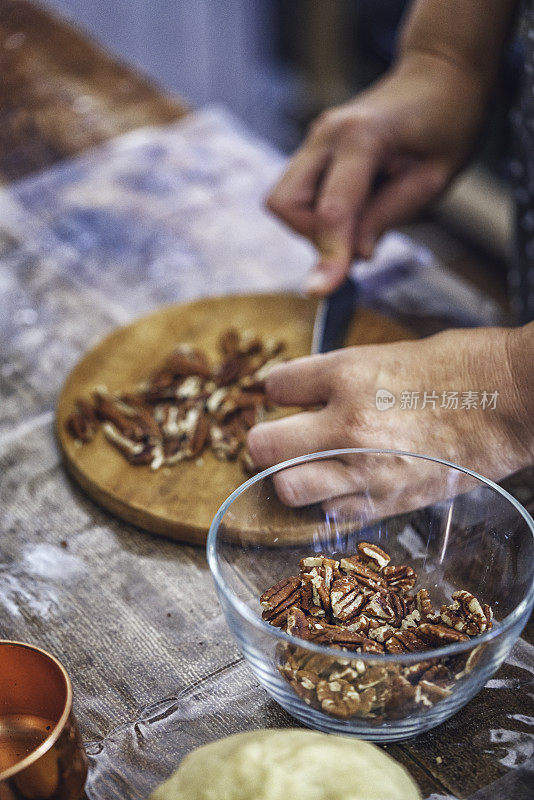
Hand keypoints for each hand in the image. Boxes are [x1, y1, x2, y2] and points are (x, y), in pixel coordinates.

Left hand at [246, 326, 533, 513]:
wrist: (513, 399)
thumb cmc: (460, 367)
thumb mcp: (387, 354)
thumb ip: (339, 377)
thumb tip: (307, 393)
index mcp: (346, 374)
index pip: (275, 385)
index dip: (277, 390)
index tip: (286, 395)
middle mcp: (346, 424)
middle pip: (263, 445)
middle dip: (263, 441)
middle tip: (278, 439)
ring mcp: (364, 469)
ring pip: (288, 488)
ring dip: (290, 477)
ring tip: (306, 468)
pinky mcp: (388, 501)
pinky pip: (331, 514)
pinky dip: (329, 503)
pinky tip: (341, 488)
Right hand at [267, 53, 486, 294]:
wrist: (439, 77)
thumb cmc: (445, 124)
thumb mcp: (432, 180)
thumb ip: (386, 217)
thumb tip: (355, 256)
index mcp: (361, 136)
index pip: (331, 210)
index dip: (328, 254)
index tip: (323, 290)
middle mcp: (326, 134)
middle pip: (286, 204)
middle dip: (312, 236)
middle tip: (355, 242)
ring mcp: (315, 139)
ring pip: (283, 201)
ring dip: (311, 227)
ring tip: (356, 223)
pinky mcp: (313, 149)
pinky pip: (296, 193)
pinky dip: (314, 214)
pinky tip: (350, 209)